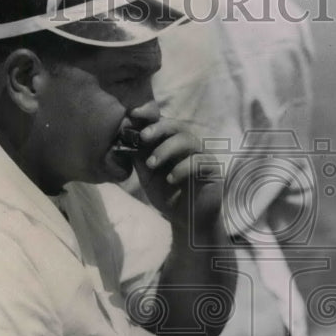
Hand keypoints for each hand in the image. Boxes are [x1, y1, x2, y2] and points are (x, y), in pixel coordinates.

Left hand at [129, 103, 222, 232]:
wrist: (187, 220)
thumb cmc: (169, 196)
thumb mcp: (148, 176)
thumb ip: (139, 158)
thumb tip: (123, 139)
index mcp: (172, 144)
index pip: (163, 123)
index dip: (149, 116)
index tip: (133, 114)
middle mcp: (188, 146)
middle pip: (177, 126)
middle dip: (158, 129)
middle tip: (143, 137)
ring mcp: (202, 155)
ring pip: (188, 140)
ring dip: (166, 149)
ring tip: (152, 164)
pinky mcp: (212, 169)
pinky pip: (199, 161)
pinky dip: (182, 168)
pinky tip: (170, 179)